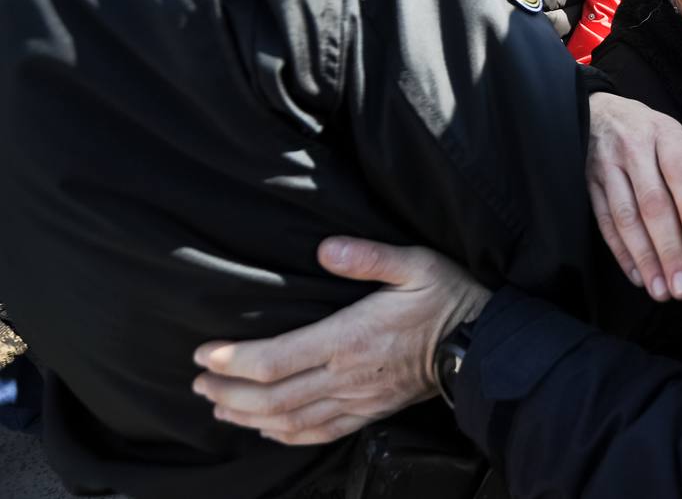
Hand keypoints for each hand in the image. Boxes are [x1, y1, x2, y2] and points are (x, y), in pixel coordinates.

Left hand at [192, 237, 488, 445]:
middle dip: (227, 390)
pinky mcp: (368, 413)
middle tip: (197, 381)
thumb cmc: (449, 299)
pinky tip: (264, 428)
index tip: (203, 354)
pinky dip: (283, 435)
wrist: (482, 346)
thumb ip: (369, 256)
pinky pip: (317, 433)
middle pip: (271, 396)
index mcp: (351, 339)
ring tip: (217, 405)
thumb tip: (325, 248)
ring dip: (246, 415)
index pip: (276, 359)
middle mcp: (346, 377)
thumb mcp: (416, 264)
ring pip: (288, 420)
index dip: (233, 360)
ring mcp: (357, 400)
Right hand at [587, 93, 681, 302]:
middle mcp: (634, 149)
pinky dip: (621, 254)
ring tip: (663, 291)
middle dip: (670, 249)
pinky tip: (639, 277)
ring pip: (626, 218)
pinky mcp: (586, 185)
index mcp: (665, 135)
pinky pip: (604, 223)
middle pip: (653, 203)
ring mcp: (606, 168)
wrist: (597, 113)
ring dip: (645, 258)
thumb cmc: (650, 135)